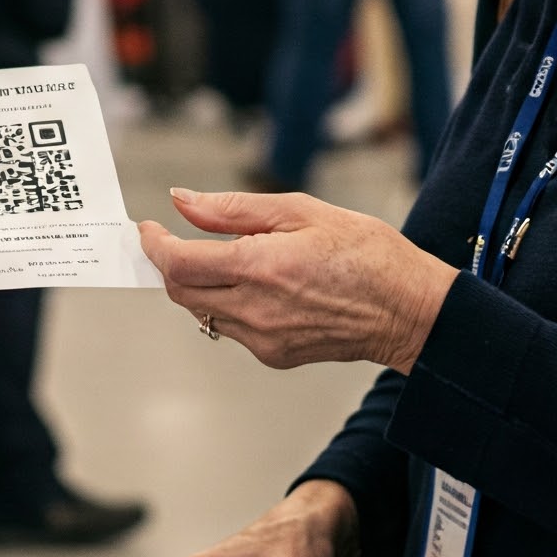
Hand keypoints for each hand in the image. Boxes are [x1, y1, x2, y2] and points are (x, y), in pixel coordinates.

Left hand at [139, 188, 455, 372]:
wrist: (409, 309)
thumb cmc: (367, 253)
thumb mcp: (300, 210)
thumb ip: (232, 209)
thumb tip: (183, 201)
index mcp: (259, 268)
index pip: (179, 263)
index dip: (155, 245)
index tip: (148, 229)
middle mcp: (255, 309)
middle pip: (181, 292)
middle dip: (169, 265)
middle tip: (173, 239)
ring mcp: (264, 338)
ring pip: (202, 312)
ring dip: (196, 285)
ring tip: (221, 257)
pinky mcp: (275, 354)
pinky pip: (231, 327)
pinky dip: (226, 303)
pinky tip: (253, 283)